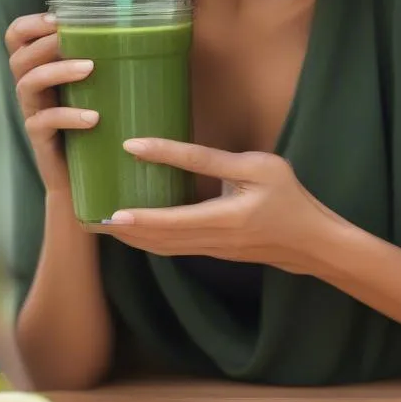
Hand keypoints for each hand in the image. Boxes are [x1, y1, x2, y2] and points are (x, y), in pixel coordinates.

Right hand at [4, 12, 97, 193]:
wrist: (87, 180)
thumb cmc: (100, 124)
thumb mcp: (100, 86)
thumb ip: (109, 59)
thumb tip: (155, 29)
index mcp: (40, 68)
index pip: (16, 36)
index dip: (31, 23)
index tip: (59, 17)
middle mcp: (30, 88)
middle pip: (19, 56)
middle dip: (46, 42)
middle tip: (74, 36)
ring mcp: (32, 113)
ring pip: (29, 83)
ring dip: (58, 70)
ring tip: (90, 68)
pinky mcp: (39, 139)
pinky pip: (43, 122)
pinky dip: (68, 116)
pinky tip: (93, 117)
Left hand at [95, 139, 330, 273]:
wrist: (312, 241)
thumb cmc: (288, 197)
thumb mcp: (255, 168)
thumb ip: (211, 160)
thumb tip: (170, 149)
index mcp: (224, 220)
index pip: (173, 219)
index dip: (141, 214)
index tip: (110, 209)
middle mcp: (213, 242)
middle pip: (158, 241)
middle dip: (123, 231)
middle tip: (88, 219)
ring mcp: (212, 251)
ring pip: (163, 249)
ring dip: (132, 238)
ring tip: (102, 224)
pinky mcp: (214, 252)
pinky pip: (174, 249)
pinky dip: (150, 240)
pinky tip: (137, 228)